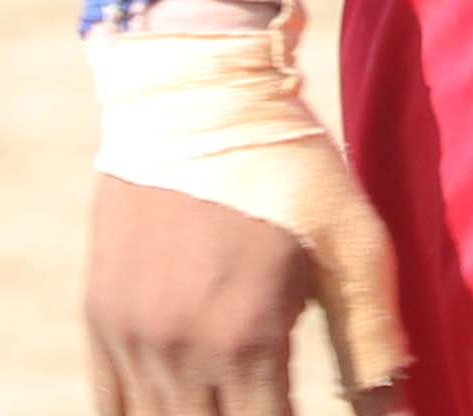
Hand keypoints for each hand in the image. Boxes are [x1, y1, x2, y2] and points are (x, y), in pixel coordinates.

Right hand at [89, 173, 392, 414]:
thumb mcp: (353, 246)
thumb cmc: (292, 164)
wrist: (196, 89)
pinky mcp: (101, 316)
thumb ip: (372, 343)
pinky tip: (179, 407)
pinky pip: (109, 407)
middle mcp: (179, 348)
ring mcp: (131, 336)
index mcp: (246, 337)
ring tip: (233, 405)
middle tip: (272, 405)